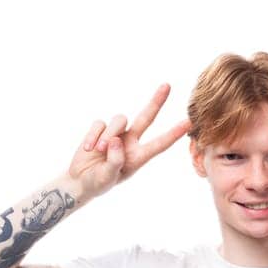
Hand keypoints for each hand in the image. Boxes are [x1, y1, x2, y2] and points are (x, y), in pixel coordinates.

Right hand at [67, 83, 190, 200]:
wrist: (78, 181)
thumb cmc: (97, 183)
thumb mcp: (107, 178)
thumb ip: (114, 161)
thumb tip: (116, 141)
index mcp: (138, 157)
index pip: (159, 144)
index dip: (174, 134)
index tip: (188, 123)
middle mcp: (130, 142)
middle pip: (146, 117)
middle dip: (156, 102)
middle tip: (167, 85)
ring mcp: (115, 134)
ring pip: (119, 120)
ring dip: (108, 134)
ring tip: (99, 151)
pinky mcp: (100, 130)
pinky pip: (99, 124)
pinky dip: (93, 136)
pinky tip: (88, 149)